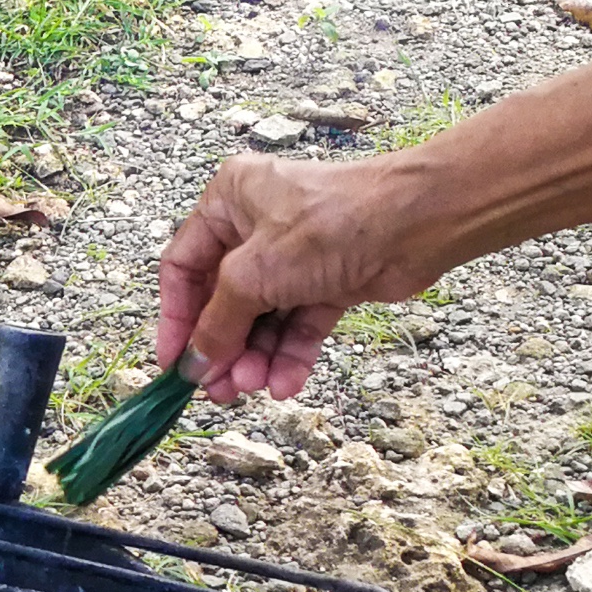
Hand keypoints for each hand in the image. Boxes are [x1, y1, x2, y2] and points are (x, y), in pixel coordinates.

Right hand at [156, 152, 433, 403]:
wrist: (417, 223)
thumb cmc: (329, 226)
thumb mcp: (253, 275)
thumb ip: (218, 323)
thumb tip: (193, 366)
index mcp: (228, 202)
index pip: (183, 268)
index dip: (175, 319)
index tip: (173, 364)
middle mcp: (256, 227)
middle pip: (223, 301)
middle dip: (223, 347)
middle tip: (218, 389)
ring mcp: (294, 257)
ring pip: (261, 319)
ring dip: (255, 357)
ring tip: (254, 386)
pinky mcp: (327, 282)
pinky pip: (298, 325)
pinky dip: (290, 354)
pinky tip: (286, 382)